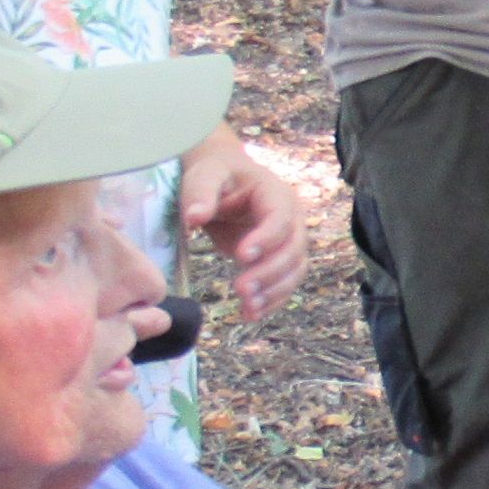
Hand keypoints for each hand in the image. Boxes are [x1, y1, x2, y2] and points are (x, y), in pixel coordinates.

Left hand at [179, 131, 306, 320]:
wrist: (224, 181)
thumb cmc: (215, 174)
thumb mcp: (205, 175)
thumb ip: (200, 194)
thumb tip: (194, 218)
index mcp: (277, 194)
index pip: (280, 219)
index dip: (266, 239)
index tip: (241, 257)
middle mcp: (292, 219)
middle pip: (293, 249)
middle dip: (269, 273)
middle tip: (240, 289)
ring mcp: (289, 240)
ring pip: (294, 270)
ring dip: (274, 292)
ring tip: (248, 308)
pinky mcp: (279, 258)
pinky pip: (285, 282)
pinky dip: (271, 301)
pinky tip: (251, 315)